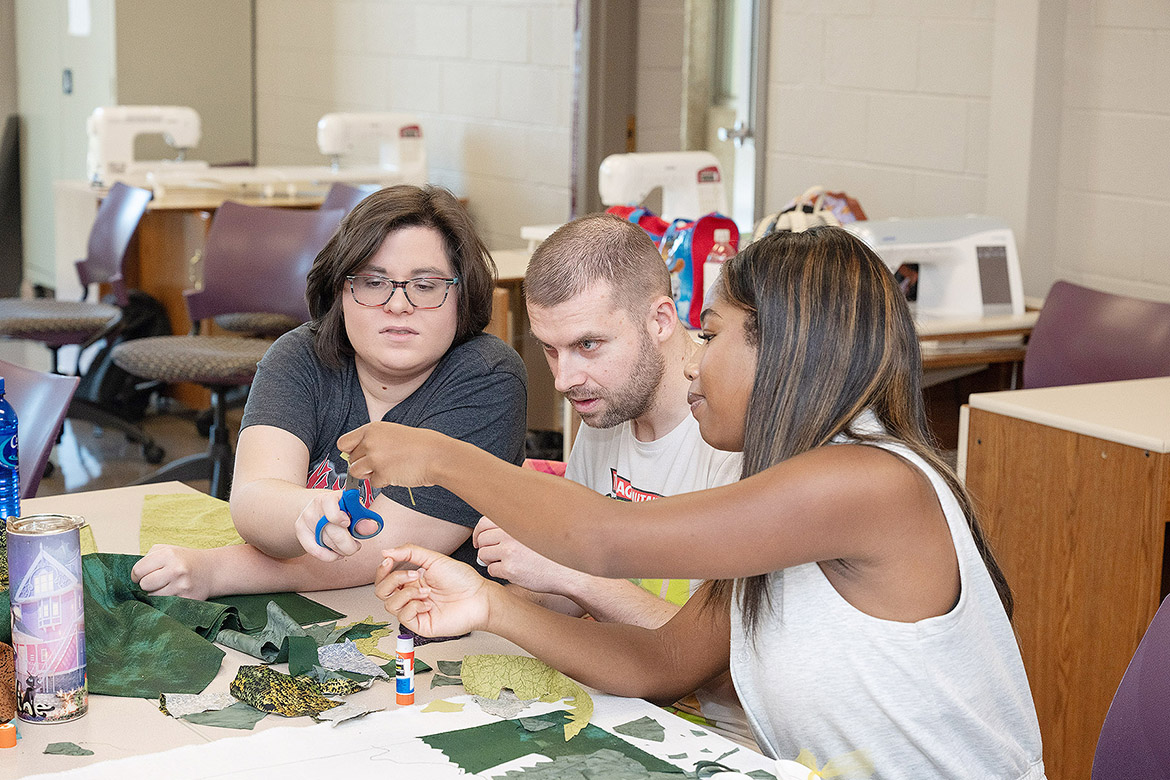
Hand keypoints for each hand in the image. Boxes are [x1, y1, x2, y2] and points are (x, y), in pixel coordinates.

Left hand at [131, 545, 215, 599]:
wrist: (212, 570)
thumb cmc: (184, 560)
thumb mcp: (167, 550)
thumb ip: (148, 558)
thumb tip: (133, 577)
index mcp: (168, 555)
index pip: (137, 570)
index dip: (138, 574)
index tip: (145, 574)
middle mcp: (176, 570)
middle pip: (144, 584)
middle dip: (148, 584)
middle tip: (158, 580)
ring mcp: (182, 586)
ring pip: (153, 596)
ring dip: (157, 593)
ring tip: (167, 586)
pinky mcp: (187, 599)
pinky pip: (165, 604)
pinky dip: (166, 600)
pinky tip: (174, 592)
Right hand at [293, 490, 360, 561]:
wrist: (319, 509)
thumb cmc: (341, 509)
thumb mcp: (353, 509)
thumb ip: (363, 518)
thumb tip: (373, 528)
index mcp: (329, 498)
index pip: (330, 505)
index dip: (339, 517)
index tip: (347, 523)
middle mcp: (315, 508)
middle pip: (333, 532)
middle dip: (349, 544)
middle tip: (357, 546)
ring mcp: (306, 520)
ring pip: (327, 542)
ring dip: (342, 550)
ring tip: (348, 546)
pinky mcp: (301, 533)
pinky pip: (315, 550)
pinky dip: (329, 556)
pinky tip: (338, 554)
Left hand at [339, 421, 443, 488]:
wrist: (436, 455)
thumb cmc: (418, 445)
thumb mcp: (391, 433)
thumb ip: (372, 441)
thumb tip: (352, 456)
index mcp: (372, 429)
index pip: (343, 443)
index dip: (350, 452)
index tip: (360, 455)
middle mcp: (370, 442)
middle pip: (351, 460)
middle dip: (363, 464)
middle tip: (382, 463)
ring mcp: (375, 458)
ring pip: (356, 472)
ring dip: (369, 474)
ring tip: (387, 469)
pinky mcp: (382, 473)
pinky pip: (373, 483)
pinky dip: (384, 482)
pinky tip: (397, 473)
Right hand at [375, 545, 493, 637]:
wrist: (478, 598)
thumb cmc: (462, 580)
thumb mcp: (434, 559)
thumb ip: (409, 552)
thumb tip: (386, 551)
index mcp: (412, 581)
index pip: (385, 578)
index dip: (382, 570)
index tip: (388, 560)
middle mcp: (410, 595)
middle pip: (382, 592)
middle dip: (393, 580)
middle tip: (413, 575)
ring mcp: (414, 611)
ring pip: (389, 605)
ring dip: (407, 594)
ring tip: (426, 591)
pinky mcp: (419, 624)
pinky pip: (403, 616)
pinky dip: (413, 607)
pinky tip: (428, 604)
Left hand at [473, 517, 578, 594]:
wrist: (566, 572)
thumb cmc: (551, 553)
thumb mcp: (533, 531)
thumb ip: (512, 527)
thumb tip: (486, 533)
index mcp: (515, 522)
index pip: (484, 522)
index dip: (479, 532)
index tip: (479, 540)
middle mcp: (510, 534)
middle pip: (482, 539)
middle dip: (483, 548)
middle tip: (490, 556)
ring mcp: (509, 552)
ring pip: (483, 555)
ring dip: (490, 561)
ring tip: (504, 563)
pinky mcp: (510, 569)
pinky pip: (491, 570)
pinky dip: (497, 572)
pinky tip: (511, 572)